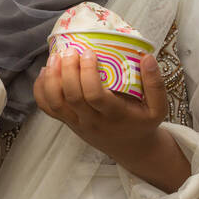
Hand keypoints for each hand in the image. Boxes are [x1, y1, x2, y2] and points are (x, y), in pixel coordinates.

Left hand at [35, 49, 168, 163]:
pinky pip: (47, 108)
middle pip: (71, 97)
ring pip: (55, 103)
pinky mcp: (67, 122)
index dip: (88, 74)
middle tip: (70, 51)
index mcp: (114, 115)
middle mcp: (92, 120)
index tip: (90, 53)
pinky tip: (45, 72)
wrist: (130, 148)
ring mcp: (76, 122)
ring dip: (51, 79)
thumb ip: (156, 84)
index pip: (94, 95)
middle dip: (68, 71)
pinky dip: (40, 90)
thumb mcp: (158, 108)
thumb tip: (148, 58)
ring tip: (55, 57)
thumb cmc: (142, 123)